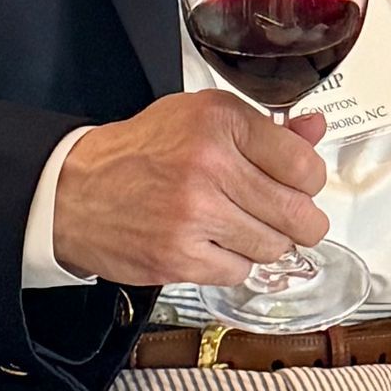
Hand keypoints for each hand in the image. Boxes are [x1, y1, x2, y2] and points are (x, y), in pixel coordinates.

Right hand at [54, 93, 327, 286]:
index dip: (309, 181)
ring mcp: (194, 215)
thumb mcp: (200, 118)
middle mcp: (209, 165)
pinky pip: (240, 272)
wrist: (74, 192)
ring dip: (264, 243)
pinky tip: (212, 245)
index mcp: (220, 122)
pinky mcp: (180, 257)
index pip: (304, 165)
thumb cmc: (141, 152)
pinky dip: (233, 264)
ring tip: (238, 227)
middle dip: (301, 221)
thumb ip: (266, 128)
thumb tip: (316, 128)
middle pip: (298, 213)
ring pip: (274, 247)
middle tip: (287, 218)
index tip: (298, 184)